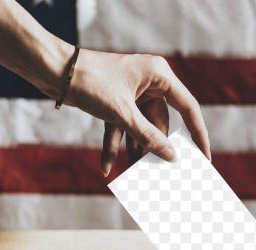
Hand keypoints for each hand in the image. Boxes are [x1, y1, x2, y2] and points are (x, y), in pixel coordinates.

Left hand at [65, 50, 210, 175]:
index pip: (188, 108)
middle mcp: (150, 83)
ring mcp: (133, 93)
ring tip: (136, 175)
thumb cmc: (89, 82)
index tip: (204, 157)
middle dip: (156, 148)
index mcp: (159, 76)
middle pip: (161, 123)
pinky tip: (106, 166)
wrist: (51, 69)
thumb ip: (149, 136)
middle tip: (162, 173)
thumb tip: (172, 157)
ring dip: (135, 149)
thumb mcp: (122, 113)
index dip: (198, 134)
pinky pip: (122, 127)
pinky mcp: (117, 102)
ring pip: (141, 128)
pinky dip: (115, 145)